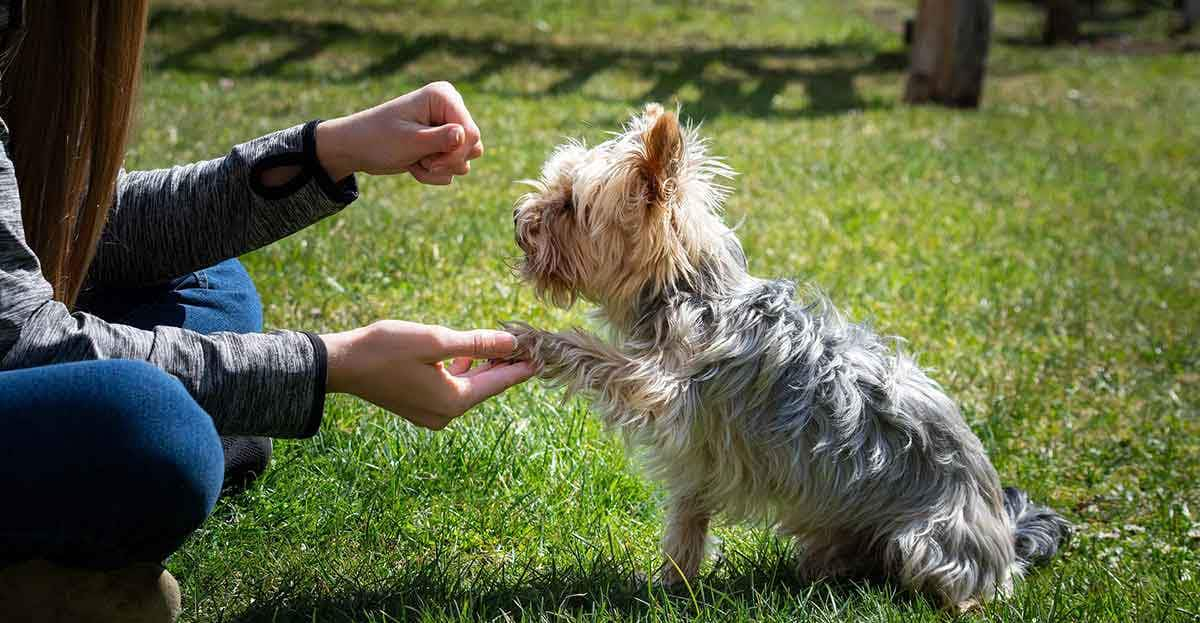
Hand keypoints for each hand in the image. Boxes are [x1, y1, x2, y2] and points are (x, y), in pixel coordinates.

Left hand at [315, 81, 483, 184]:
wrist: (356, 148)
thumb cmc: (378, 139)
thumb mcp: (409, 141)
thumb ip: (441, 139)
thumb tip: (466, 136)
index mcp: (443, 96)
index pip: (471, 132)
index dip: (456, 153)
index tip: (432, 162)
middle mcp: (450, 108)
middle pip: (473, 146)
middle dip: (448, 162)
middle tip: (423, 162)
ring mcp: (447, 126)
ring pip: (465, 159)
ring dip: (439, 169)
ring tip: (416, 161)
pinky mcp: (443, 144)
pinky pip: (453, 167)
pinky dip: (434, 173)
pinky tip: (414, 164)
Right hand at [320, 321, 533, 429]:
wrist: (341, 365)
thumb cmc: (386, 349)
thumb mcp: (436, 341)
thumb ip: (476, 344)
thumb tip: (511, 344)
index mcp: (454, 401)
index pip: (499, 383)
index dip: (523, 366)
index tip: (545, 354)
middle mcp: (446, 414)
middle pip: (486, 387)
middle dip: (505, 365)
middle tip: (527, 344)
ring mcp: (431, 414)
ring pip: (469, 388)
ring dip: (484, 367)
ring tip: (502, 345)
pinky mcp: (419, 407)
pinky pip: (452, 390)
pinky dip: (463, 373)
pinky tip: (467, 356)